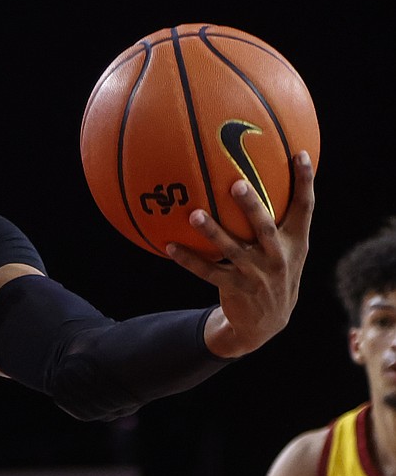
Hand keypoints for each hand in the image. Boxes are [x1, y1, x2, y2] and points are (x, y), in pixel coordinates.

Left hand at [168, 151, 315, 357]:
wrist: (268, 322)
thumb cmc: (272, 271)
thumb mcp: (286, 249)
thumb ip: (278, 219)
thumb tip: (258, 177)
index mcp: (295, 242)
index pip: (305, 207)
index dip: (305, 180)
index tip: (300, 153)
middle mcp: (279, 256)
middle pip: (264, 226)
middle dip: (251, 205)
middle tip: (236, 183)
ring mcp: (258, 274)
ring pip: (232, 249)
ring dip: (212, 231)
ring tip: (194, 214)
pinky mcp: (236, 289)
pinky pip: (208, 272)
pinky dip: (188, 259)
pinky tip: (169, 246)